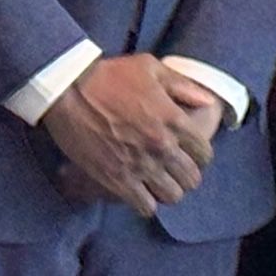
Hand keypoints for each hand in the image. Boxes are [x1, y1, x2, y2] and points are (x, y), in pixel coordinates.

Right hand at [40, 54, 213, 216]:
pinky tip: (139, 192)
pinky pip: (145, 207)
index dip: (199, 155)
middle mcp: (162, 147)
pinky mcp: (117, 180)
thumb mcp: (151, 68)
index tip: (189, 154)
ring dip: (167, 191)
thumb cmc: (109, 75)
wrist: (67, 91)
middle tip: (174, 170)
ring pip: (171, 196)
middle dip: (185, 175)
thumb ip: (183, 86)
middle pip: (191, 179)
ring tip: (157, 183)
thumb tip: (208, 101)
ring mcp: (140, 166)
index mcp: (174, 120)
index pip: (204, 153)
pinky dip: (145, 203)